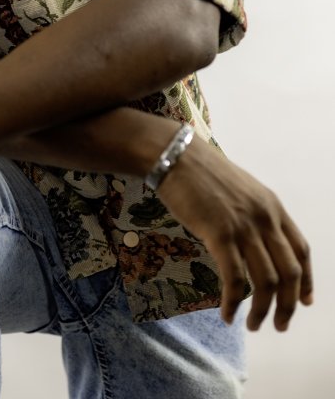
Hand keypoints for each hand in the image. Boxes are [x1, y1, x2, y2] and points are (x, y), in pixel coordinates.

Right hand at [157, 136, 312, 331]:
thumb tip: (256, 242)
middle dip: (287, 305)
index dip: (305, 280)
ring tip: (253, 325)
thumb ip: (254, 213)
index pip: (301, 250)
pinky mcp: (220, 233)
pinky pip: (235, 279)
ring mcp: (244, 226)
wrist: (176, 155)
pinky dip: (234, 302)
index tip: (304, 302)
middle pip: (289, 272)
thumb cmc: (201, 171)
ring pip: (266, 281)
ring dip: (262, 310)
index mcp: (273, 206)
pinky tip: (227, 313)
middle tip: (279, 325)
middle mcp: (265, 218)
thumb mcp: (241, 189)